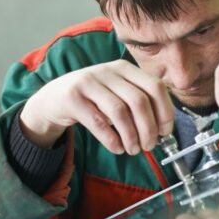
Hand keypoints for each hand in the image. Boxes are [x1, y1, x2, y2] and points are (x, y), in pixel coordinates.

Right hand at [20, 59, 173, 154]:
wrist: (53, 99)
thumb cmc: (94, 100)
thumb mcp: (118, 94)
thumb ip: (139, 105)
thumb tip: (163, 130)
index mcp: (125, 68)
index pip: (155, 86)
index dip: (165, 112)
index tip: (165, 132)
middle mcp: (108, 71)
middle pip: (139, 101)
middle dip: (149, 129)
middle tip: (150, 146)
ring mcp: (88, 82)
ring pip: (119, 112)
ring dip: (131, 137)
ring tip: (133, 150)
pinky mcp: (72, 97)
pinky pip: (98, 122)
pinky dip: (112, 140)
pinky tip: (117, 148)